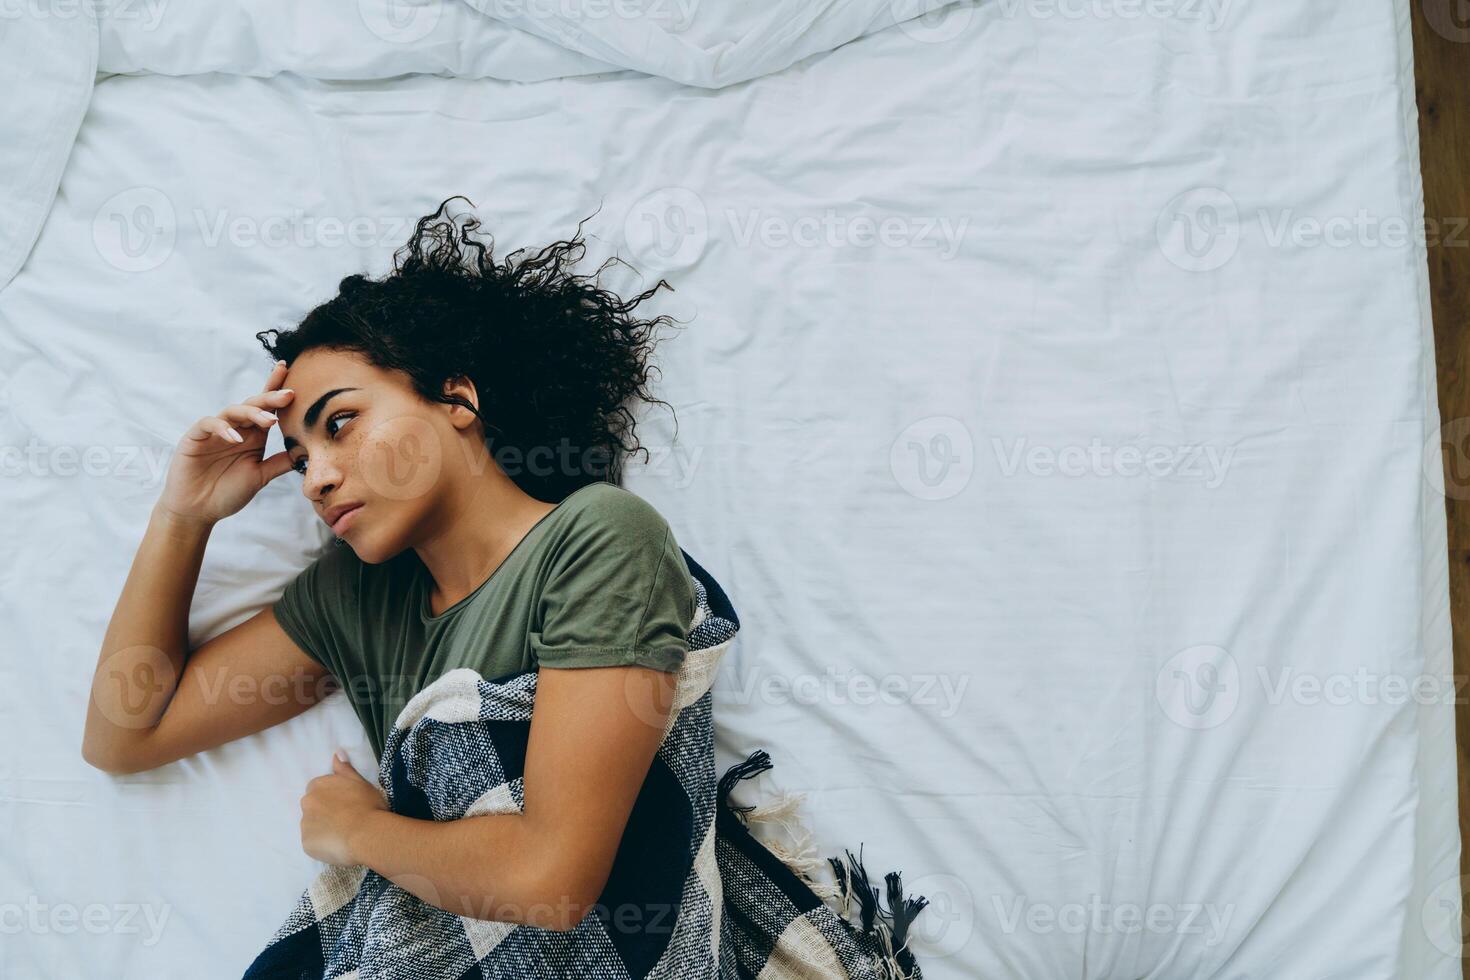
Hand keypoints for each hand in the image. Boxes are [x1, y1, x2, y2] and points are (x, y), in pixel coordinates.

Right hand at [156, 360, 296, 525]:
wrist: (197, 511)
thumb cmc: (227, 493)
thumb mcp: (260, 477)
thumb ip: (279, 463)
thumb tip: (306, 451)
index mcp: (253, 436)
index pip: (267, 409)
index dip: (276, 390)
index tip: (290, 372)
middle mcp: (236, 429)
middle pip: (253, 405)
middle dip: (271, 398)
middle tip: (288, 395)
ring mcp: (215, 432)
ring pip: (233, 410)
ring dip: (252, 413)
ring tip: (269, 421)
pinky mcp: (195, 437)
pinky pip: (208, 424)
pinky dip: (222, 428)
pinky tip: (235, 437)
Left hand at [299, 752, 388, 866]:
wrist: (366, 834)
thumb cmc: (368, 805)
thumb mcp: (360, 782)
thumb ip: (345, 769)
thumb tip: (336, 753)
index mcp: (318, 785)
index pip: (318, 789)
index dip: (332, 798)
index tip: (346, 805)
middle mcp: (307, 802)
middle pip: (312, 807)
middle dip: (324, 813)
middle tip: (345, 821)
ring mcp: (304, 824)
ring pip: (312, 826)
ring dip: (323, 829)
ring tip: (343, 835)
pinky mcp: (306, 843)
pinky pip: (313, 843)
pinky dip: (322, 845)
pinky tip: (338, 845)